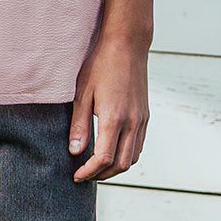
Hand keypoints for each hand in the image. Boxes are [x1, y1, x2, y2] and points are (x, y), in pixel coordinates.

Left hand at [69, 34, 149, 182]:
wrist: (127, 45)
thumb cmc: (101, 65)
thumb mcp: (82, 94)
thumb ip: (79, 125)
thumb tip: (75, 152)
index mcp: (114, 118)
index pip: (104, 158)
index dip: (89, 171)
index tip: (76, 175)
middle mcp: (132, 122)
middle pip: (121, 164)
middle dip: (102, 175)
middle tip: (85, 175)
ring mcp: (142, 120)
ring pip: (133, 158)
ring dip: (116, 168)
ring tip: (97, 167)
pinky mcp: (146, 116)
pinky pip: (139, 145)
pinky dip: (126, 156)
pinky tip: (112, 151)